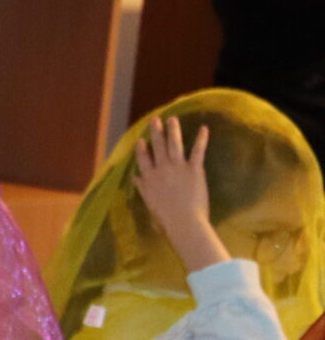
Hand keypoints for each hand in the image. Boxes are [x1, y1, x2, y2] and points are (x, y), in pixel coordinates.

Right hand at [134, 116, 228, 272]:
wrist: (183, 220)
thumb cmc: (166, 217)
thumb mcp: (150, 202)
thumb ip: (143, 188)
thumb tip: (135, 177)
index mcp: (149, 178)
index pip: (143, 159)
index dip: (142, 149)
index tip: (141, 140)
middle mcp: (161, 169)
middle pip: (157, 147)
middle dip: (156, 132)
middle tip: (155, 120)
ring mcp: (177, 167)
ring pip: (174, 144)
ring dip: (173, 130)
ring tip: (172, 119)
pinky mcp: (194, 169)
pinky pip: (197, 151)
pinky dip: (201, 139)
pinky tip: (204, 128)